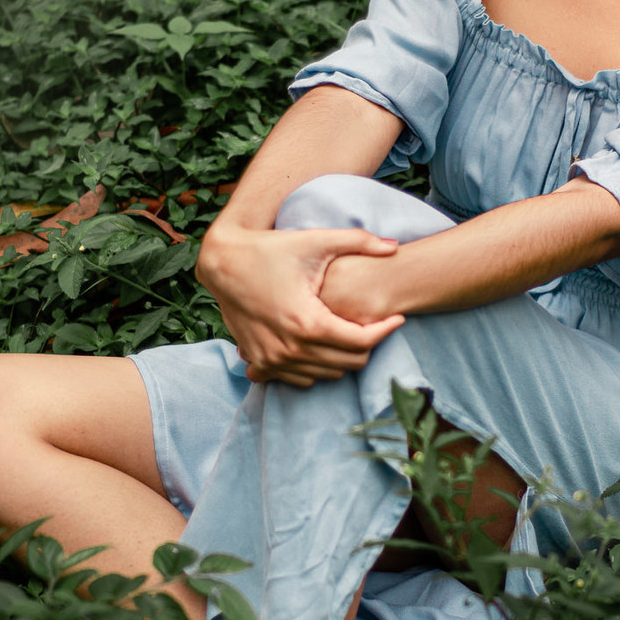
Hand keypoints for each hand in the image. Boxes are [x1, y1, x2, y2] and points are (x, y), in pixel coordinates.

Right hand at [198, 223, 403, 386]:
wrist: (223, 262)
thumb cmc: (270, 249)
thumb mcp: (315, 241)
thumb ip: (358, 241)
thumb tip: (395, 245)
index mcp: (308, 322)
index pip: (362, 342)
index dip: (386, 330)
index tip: (397, 318)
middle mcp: (290, 348)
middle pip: (349, 363)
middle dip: (368, 344)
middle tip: (373, 322)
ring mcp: (273, 359)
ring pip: (327, 374)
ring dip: (343, 356)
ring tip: (348, 330)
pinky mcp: (260, 362)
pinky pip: (300, 379)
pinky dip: (316, 366)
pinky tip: (320, 344)